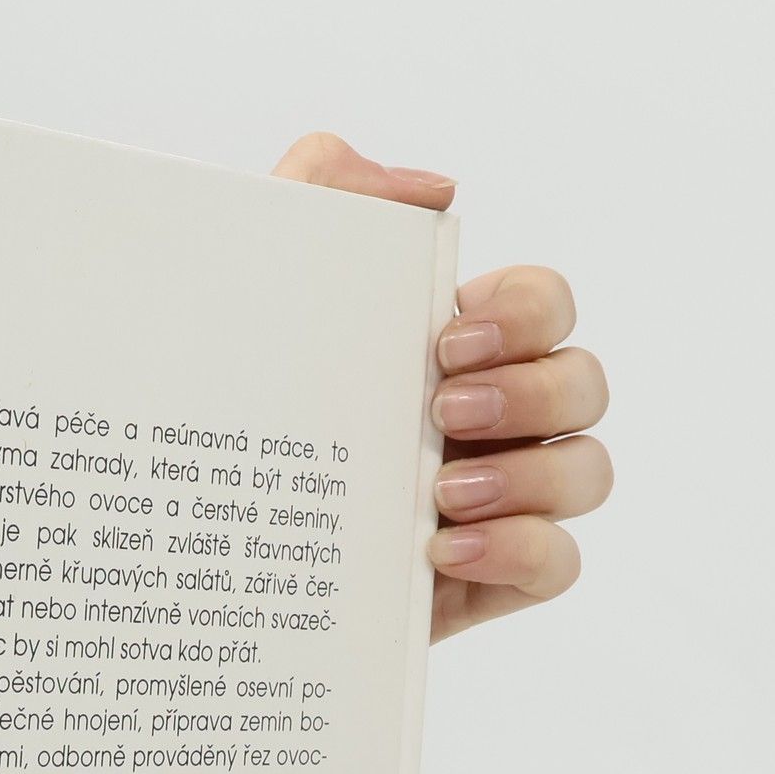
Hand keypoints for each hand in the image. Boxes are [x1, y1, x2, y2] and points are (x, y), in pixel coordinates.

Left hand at [272, 133, 611, 640]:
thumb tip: (436, 191)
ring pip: (586, 473)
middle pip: (583, 386)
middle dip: (532, 393)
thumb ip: (326, 191)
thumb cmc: (227, 412)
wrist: (188, 546)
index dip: (527, 314)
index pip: (546, 304)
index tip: (448, 339)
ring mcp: (493, 502)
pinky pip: (558, 563)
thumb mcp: (252, 290)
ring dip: (532, 477)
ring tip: (442, 493)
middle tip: (441, 410)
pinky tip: (446, 551)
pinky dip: (522, 551)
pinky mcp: (481, 582)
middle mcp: (487, 420)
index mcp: (450, 348)